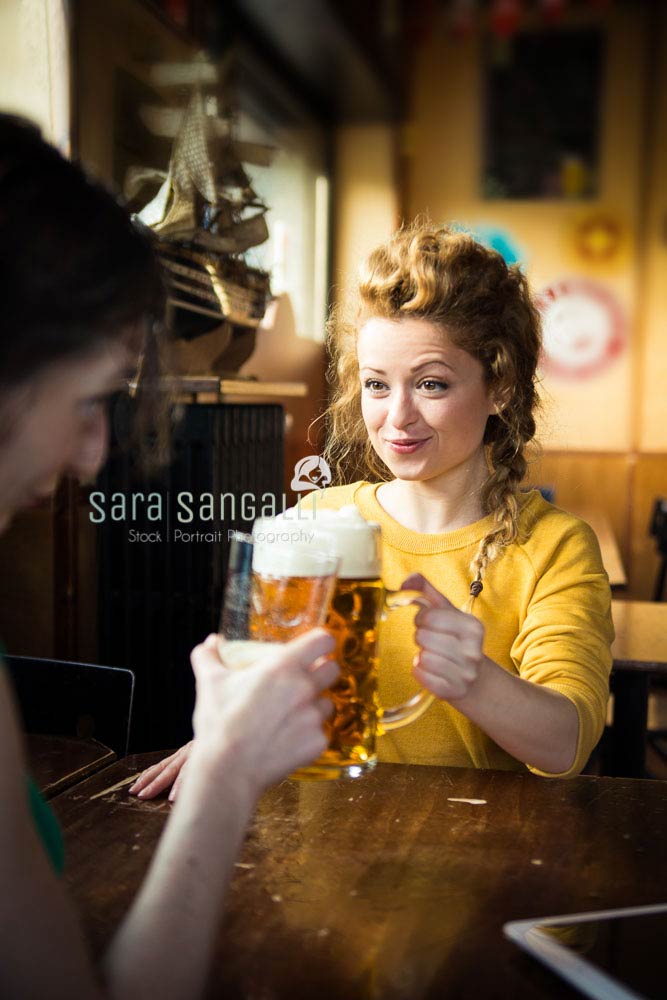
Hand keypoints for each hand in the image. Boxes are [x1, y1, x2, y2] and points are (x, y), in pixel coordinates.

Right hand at [130, 629, 337, 800]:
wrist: (227, 769)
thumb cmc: (219, 723)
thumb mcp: (209, 682)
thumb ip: (209, 656)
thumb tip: (210, 641)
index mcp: (283, 666)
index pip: (323, 641)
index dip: (321, 643)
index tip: (315, 649)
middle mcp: (305, 688)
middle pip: (333, 670)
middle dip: (322, 673)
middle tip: (303, 682)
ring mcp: (314, 717)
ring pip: (327, 703)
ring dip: (314, 706)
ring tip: (290, 716)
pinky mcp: (318, 743)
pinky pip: (321, 733)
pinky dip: (308, 735)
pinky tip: (287, 740)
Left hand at [401, 573, 485, 702]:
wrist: (474, 679)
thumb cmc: (455, 639)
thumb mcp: (446, 612)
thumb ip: (425, 590)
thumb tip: (406, 580)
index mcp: (473, 627)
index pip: (429, 616)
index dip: (421, 618)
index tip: (428, 623)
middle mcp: (473, 651)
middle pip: (423, 637)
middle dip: (421, 637)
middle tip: (432, 641)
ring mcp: (465, 674)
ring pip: (422, 657)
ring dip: (421, 656)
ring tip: (434, 656)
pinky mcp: (452, 692)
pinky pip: (420, 675)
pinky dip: (420, 672)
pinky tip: (432, 671)